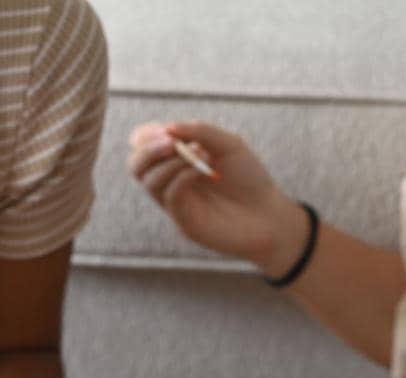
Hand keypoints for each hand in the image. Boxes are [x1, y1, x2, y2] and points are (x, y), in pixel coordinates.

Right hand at [127, 120, 307, 273]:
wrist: (270, 215)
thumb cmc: (249, 178)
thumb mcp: (228, 144)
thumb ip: (200, 131)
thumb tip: (168, 127)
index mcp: (176, 162)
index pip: (143, 146)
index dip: (146, 135)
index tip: (166, 130)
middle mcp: (170, 183)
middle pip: (135, 165)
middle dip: (148, 149)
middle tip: (170, 141)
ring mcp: (176, 204)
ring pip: (148, 181)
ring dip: (168, 161)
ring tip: (199, 155)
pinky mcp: (185, 222)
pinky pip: (169, 196)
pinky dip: (182, 177)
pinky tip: (203, 171)